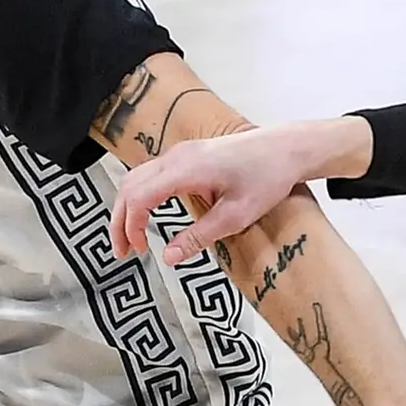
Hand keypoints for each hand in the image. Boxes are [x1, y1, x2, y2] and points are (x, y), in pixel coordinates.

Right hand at [109, 116, 369, 262]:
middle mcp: (176, 157)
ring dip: (127, 208)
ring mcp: (179, 153)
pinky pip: (150, 174)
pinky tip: (145, 216)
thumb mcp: (236, 216)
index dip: (131, 227)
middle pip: (128, 186)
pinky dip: (139, 197)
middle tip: (123, 253)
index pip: (139, 197)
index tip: (140, 252)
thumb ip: (199, 236)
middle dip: (119, 221)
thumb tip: (168, 258)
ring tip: (130, 238)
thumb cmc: (266, 178)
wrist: (285, 147)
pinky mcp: (186, 155)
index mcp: (185, 169)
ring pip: (135, 178)